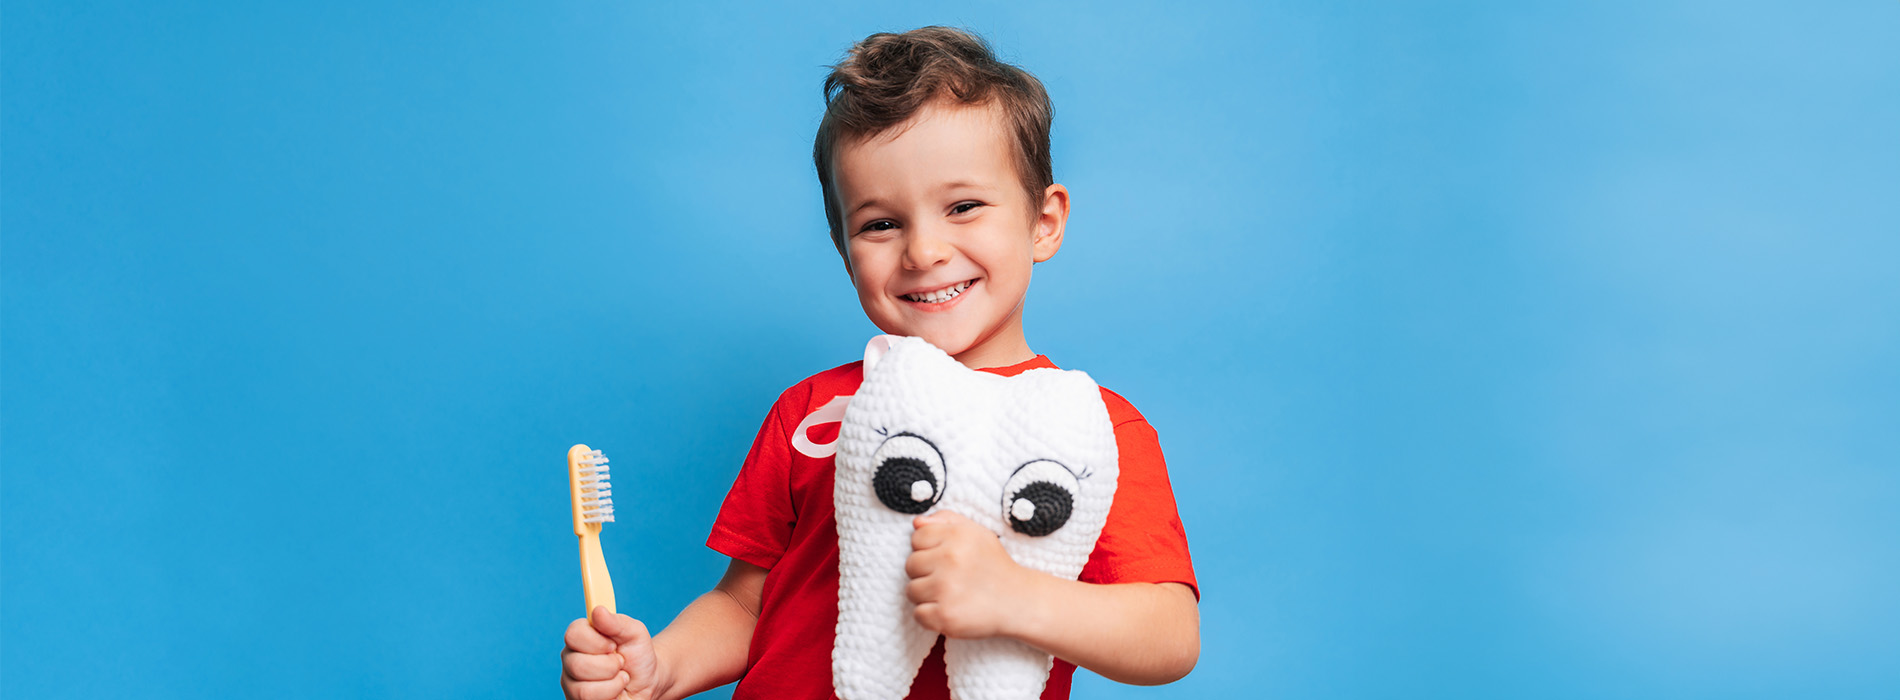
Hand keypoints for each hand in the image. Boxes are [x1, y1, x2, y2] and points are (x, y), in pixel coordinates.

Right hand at [562, 606, 660, 699]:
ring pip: (583, 689)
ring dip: (612, 683)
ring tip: (620, 677)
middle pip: (576, 664)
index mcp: (580, 637)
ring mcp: (571, 683)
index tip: (613, 645)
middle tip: (620, 663)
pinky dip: (612, 695)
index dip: (596, 641)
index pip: (572, 634)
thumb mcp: (634, 632)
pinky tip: (616, 690)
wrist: (648, 681)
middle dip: (609, 665)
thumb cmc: (638, 654)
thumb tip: (598, 611)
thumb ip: (616, 622)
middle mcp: (570, 659)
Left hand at [905, 510, 1039, 638]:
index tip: (946, 558)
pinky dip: (931, 616)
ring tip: (951, 594)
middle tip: (950, 578)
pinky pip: (918, 614)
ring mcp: (946, 589)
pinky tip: (950, 609)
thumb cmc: (994, 565)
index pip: (917, 537)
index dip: (929, 549)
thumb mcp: (977, 533)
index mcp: (956, 535)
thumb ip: (946, 520)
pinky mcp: (945, 616)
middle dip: (926, 572)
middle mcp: (950, 559)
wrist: (1019, 601)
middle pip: (910, 565)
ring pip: (911, 590)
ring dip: (927, 595)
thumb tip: (916, 523)